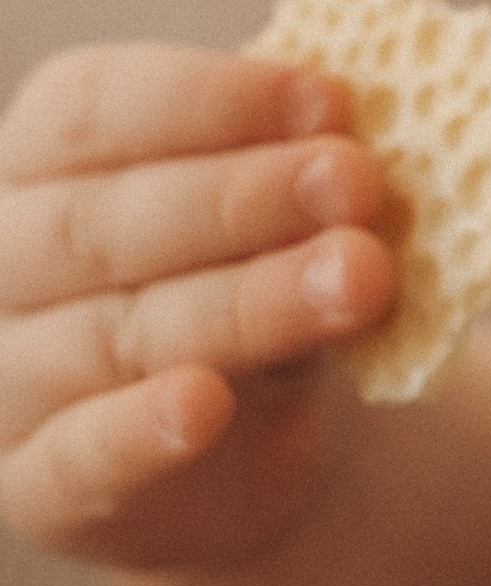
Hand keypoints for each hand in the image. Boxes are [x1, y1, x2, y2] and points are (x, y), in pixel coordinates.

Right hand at [0, 46, 400, 568]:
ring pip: (116, 334)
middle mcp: (0, 260)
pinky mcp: (33, 487)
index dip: (209, 98)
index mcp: (37, 157)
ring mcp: (7, 378)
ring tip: (360, 278)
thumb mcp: (274, 215)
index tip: (329, 98)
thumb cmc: (253, 277)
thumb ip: (294, 169)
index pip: (91, 108)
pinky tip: (205, 407)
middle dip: (239, 198)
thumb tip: (356, 125)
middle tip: (356, 179)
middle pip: (103, 222)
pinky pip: (76, 459)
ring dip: (246, 304)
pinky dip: (138, 431)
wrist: (248, 445)